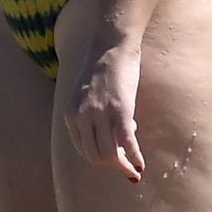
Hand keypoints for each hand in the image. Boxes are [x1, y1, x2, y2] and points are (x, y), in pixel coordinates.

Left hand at [63, 38, 144, 180]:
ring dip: (123, 167)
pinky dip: (134, 158)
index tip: (116, 154)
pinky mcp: (120, 110)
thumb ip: (94, 112)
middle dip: (112, 166)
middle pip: (95, 157)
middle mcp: (82, 116)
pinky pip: (127, 143)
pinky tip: (142, 166)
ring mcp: (100, 114)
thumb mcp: (88, 93)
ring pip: (109, 155)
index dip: (101, 156)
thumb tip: (117, 132)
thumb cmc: (103, 64)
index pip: (83, 150)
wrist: (110, 41)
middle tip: (127, 166)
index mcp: (70, 114)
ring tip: (134, 170)